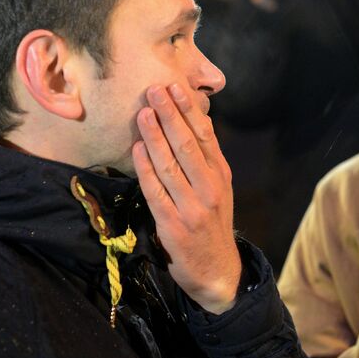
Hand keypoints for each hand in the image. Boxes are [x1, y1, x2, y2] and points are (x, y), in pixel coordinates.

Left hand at [132, 83, 240, 313]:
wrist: (218, 271)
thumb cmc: (213, 223)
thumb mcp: (219, 189)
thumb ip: (206, 159)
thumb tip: (195, 121)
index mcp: (221, 174)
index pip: (205, 135)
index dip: (189, 110)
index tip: (175, 87)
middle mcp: (210, 187)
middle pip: (187, 144)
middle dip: (170, 115)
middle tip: (154, 90)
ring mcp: (192, 206)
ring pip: (170, 164)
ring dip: (155, 136)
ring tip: (143, 112)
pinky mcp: (173, 224)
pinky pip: (156, 190)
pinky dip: (146, 168)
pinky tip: (137, 150)